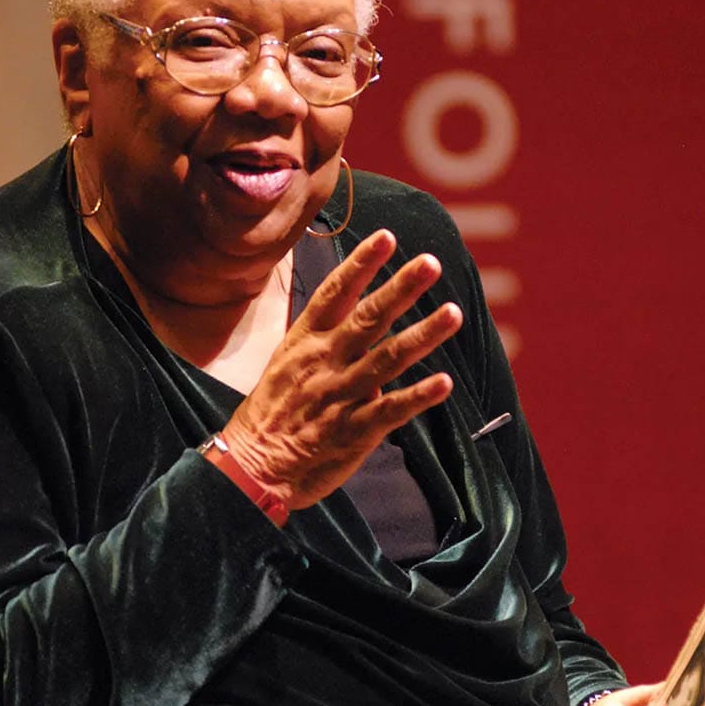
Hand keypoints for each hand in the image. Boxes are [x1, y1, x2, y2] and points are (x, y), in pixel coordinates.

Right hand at [222, 228, 462, 509]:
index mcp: (304, 342)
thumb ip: (324, 342)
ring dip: (422, 335)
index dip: (361, 264)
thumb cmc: (270, 412)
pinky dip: (418, 396)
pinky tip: (444, 382)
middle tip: (431, 263)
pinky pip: (391, 410)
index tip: (387, 238)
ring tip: (453, 313)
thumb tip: (362, 330)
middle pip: (367, 318)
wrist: (251, 468)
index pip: (334, 293)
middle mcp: (324, 362)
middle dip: (400, 289)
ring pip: (387, 358)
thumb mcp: (285, 364)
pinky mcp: (354, 431)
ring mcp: (340, 395)